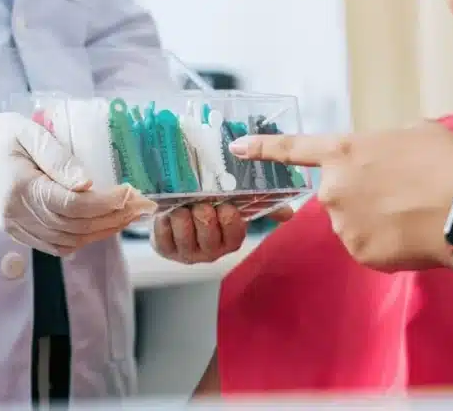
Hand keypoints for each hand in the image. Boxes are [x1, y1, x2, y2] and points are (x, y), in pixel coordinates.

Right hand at [0, 110, 156, 255]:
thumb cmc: (5, 135)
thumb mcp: (30, 133)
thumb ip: (58, 157)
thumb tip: (88, 182)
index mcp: (20, 187)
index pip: (71, 205)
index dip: (106, 203)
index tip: (132, 192)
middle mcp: (17, 214)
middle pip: (74, 227)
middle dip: (113, 218)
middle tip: (142, 206)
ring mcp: (16, 228)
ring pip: (69, 241)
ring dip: (103, 231)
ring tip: (130, 215)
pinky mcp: (18, 233)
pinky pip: (56, 246)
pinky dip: (84, 239)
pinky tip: (103, 225)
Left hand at [151, 203, 294, 263]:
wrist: (175, 218)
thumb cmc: (210, 211)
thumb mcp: (236, 208)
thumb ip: (261, 207)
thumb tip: (289, 213)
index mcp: (229, 241)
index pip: (234, 232)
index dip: (229, 217)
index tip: (225, 204)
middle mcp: (209, 251)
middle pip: (207, 228)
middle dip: (203, 210)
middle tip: (199, 200)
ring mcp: (186, 252)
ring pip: (184, 229)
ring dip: (182, 212)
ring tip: (182, 204)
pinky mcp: (164, 249)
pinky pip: (163, 233)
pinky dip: (164, 218)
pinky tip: (166, 211)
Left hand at [229, 121, 452, 271]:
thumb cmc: (446, 163)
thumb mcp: (416, 133)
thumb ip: (387, 143)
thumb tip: (389, 156)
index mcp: (344, 152)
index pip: (294, 149)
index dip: (263, 148)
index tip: (237, 147)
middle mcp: (333, 188)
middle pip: (338, 193)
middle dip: (361, 194)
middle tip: (400, 193)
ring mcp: (344, 224)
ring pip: (353, 223)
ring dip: (375, 220)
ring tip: (413, 213)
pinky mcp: (359, 254)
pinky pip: (368, 248)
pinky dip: (387, 244)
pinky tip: (412, 234)